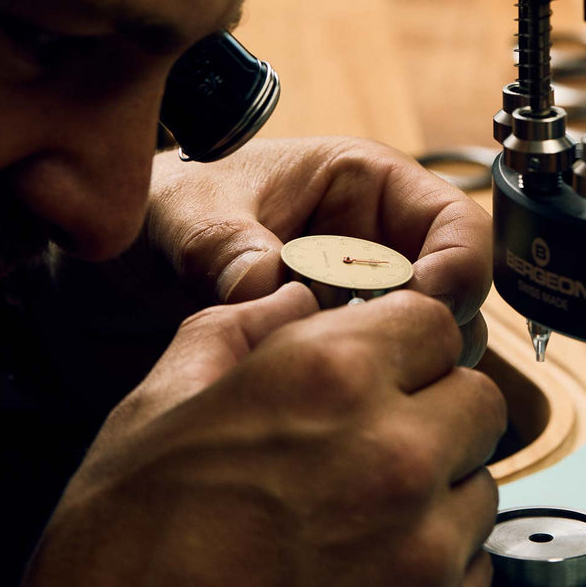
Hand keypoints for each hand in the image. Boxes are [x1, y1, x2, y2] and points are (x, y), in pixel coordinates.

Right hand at [0, 283, 504, 586]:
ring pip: (481, 484)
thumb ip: (233, 332)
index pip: (432, 320)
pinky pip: (474, 568)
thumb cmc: (120, 572)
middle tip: (373, 440)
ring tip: (357, 522)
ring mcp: (430, 550)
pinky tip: (364, 583)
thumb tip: (286, 302)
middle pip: (477, 399)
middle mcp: (398, 454)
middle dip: (433, 408)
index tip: (381, 363)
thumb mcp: (149, 412)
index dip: (401, 341)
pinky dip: (436, 566)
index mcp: (329, 379)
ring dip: (438, 489)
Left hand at [144, 136, 491, 364]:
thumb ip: (222, 245)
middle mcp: (380, 243)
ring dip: (400, 370)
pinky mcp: (346, 350)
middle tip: (384, 363)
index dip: (458, 267)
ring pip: (429, 345)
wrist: (127, 265)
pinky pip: (383, 376)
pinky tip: (318, 402)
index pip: (455, 223)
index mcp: (365, 183)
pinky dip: (366, 394)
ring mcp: (366, 301)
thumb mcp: (187, 216)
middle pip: (458, 296)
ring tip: (337, 382)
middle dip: (434, 334)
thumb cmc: (169, 212)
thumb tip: (262, 281)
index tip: (426, 310)